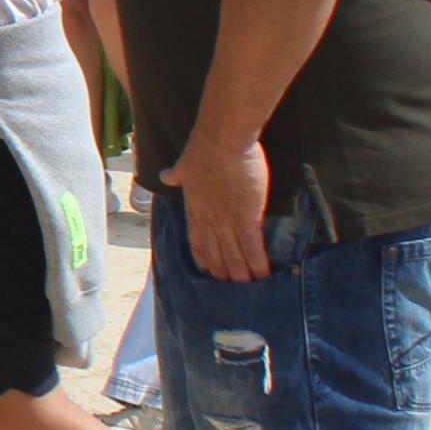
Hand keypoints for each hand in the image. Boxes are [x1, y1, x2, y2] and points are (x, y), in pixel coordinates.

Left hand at [177, 135, 271, 282]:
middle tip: (233, 289)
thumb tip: (166, 175)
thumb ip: (176, 174)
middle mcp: (209, 220)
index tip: (210, 270)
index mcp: (194, 209)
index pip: (197, 241)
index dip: (204, 258)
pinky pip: (252, 246)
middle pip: (216, 254)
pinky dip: (258, 262)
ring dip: (243, 274)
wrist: (221, 140)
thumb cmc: (204, 148)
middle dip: (225, 273)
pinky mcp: (247, 217)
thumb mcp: (184, 164)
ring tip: (251, 289)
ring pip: (234, 256)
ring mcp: (227, 221)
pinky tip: (264, 274)